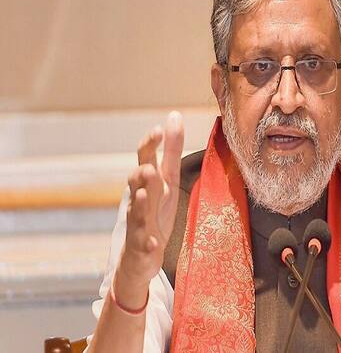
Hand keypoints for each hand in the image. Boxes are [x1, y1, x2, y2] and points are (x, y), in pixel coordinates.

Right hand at [120, 111, 183, 284]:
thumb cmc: (155, 212)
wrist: (139, 256)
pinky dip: (148, 242)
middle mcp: (140, 200)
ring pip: (136, 212)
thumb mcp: (168, 180)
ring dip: (140, 203)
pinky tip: (153, 242)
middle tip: (149, 166)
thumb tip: (174, 115)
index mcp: (149, 183)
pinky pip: (144, 244)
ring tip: (144, 195)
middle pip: (136, 183)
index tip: (158, 129)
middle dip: (142, 174)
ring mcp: (138, 224)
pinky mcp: (142, 247)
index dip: (150, 145)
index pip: (145, 158)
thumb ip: (171, 150)